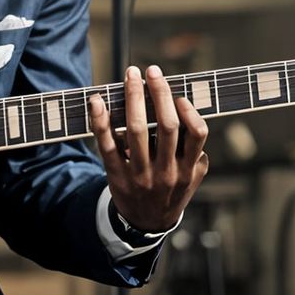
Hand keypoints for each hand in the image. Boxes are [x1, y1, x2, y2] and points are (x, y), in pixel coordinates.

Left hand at [89, 64, 209, 232]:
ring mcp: (140, 175)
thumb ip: (196, 154)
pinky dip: (100, 121)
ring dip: (133, 98)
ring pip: (137, 131)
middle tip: (151, 70)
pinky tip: (97, 101)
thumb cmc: (170, 192)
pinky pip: (107, 145)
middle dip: (159, 93)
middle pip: (167, 126)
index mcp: (187, 170)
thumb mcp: (191, 179)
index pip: (197, 134)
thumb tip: (190, 114)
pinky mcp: (116, 176)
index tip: (179, 94)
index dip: (189, 110)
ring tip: (131, 76)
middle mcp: (166, 172)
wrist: (146, 224)